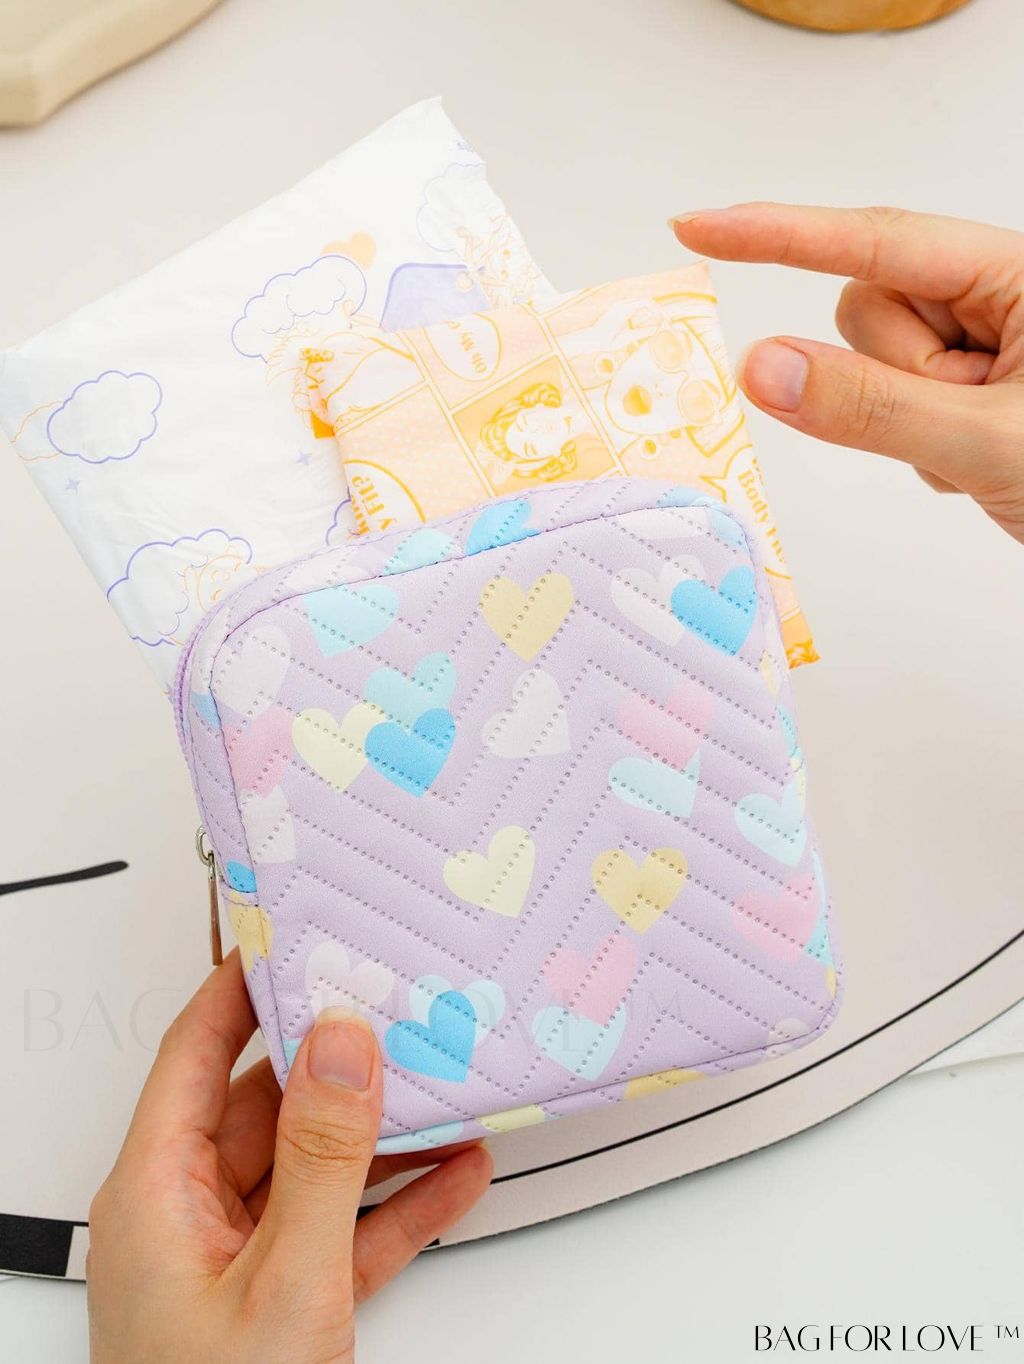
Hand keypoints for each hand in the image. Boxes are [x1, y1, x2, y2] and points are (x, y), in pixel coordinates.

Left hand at [87, 951, 491, 1362]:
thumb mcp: (283, 1283)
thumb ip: (322, 1159)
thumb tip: (342, 1044)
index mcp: (157, 1192)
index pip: (197, 1052)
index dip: (243, 986)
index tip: (296, 933)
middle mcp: (193, 1214)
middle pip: (271, 1103)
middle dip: (340, 1057)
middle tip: (398, 1002)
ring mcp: (242, 1260)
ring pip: (320, 1165)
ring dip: (388, 1131)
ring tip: (447, 1077)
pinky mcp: (289, 1302)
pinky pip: (351, 1229)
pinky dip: (405, 1201)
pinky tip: (459, 1171)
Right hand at [671, 204, 1023, 542]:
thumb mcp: (986, 441)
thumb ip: (868, 407)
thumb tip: (762, 366)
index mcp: (1016, 274)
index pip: (874, 242)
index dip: (777, 233)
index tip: (698, 228)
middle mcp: (996, 295)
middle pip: (866, 310)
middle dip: (892, 376)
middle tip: (957, 425)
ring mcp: (982, 343)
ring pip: (871, 362)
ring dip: (906, 417)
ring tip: (977, 447)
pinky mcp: (968, 387)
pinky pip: (890, 403)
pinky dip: (919, 441)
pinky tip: (977, 459)